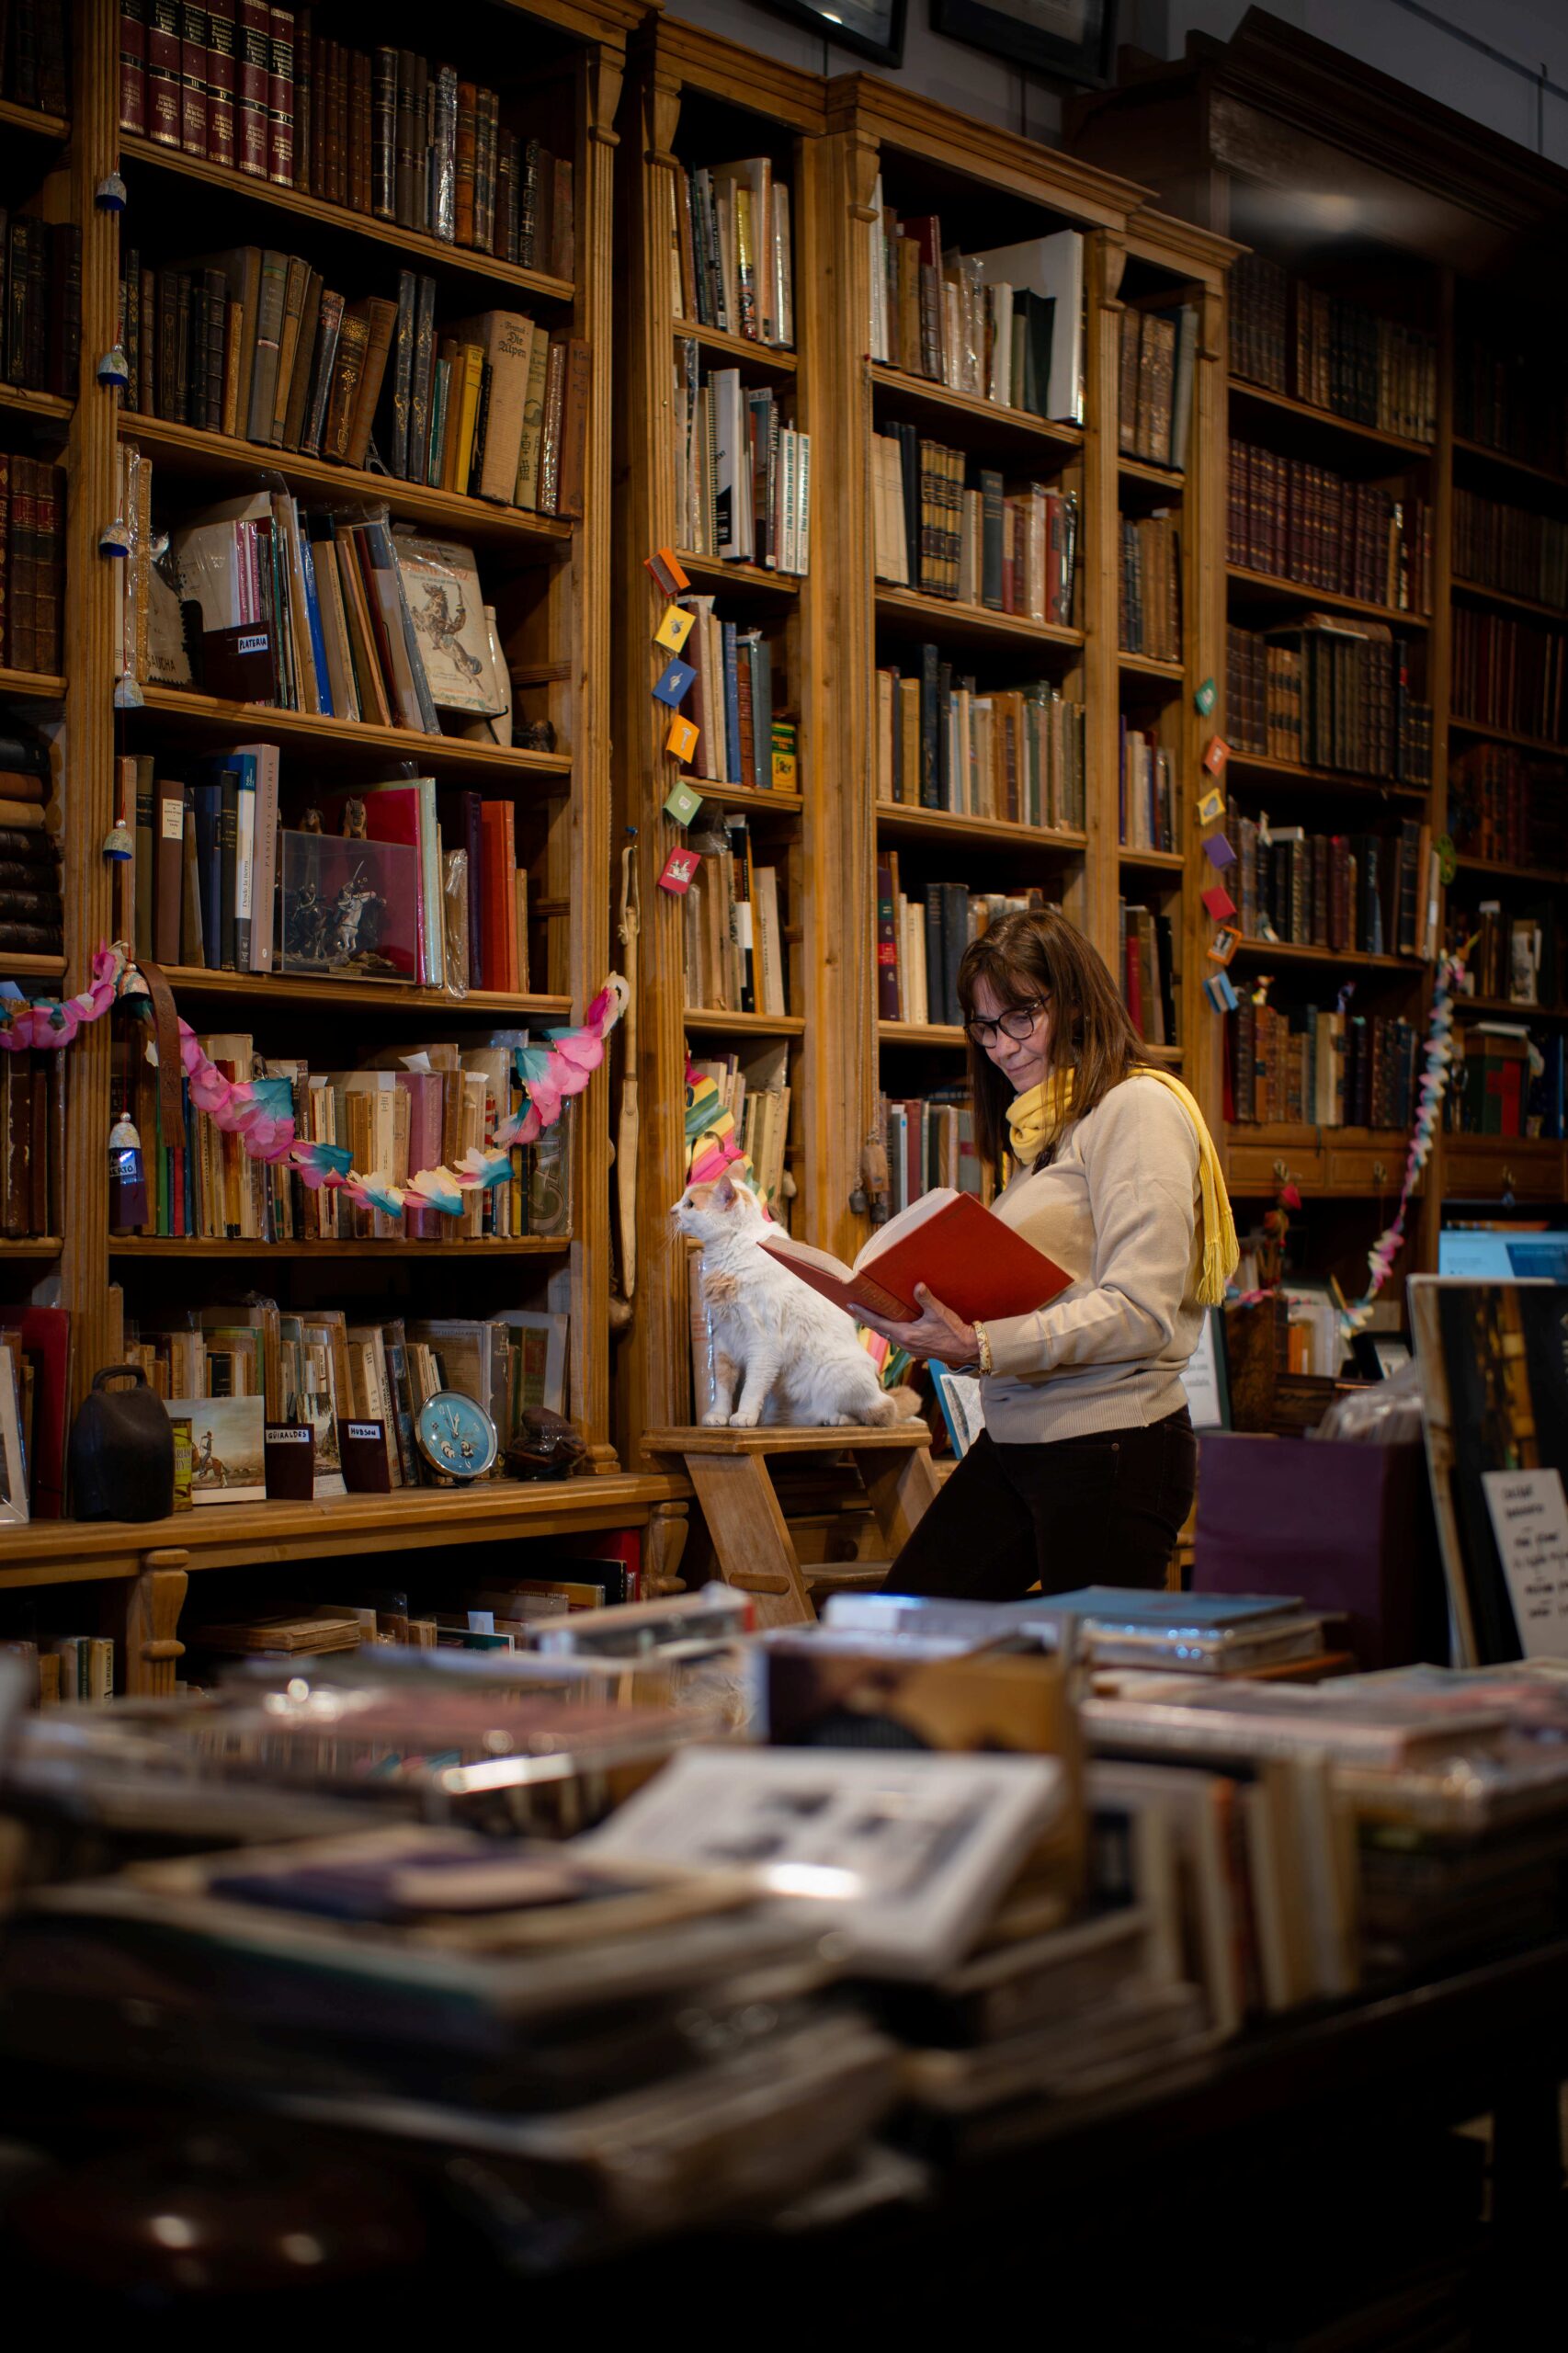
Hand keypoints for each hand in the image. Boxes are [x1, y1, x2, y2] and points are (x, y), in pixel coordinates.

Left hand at [857, 1285, 978, 1366]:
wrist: (966, 1348)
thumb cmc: (952, 1331)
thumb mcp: (939, 1312)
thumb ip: (926, 1299)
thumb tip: (917, 1286)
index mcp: (906, 1335)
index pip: (878, 1324)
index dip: (864, 1315)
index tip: (852, 1306)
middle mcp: (905, 1344)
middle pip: (880, 1330)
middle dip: (868, 1320)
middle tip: (856, 1309)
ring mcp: (911, 1349)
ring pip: (889, 1336)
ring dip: (879, 1326)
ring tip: (871, 1315)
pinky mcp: (917, 1350)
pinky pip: (898, 1339)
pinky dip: (891, 1330)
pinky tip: (893, 1325)